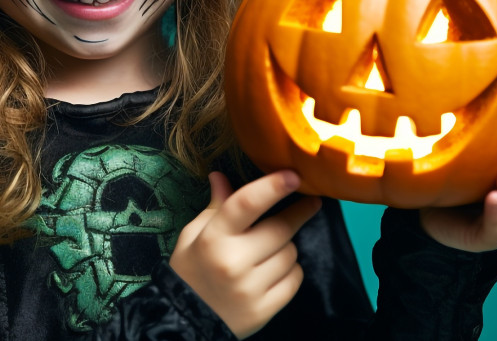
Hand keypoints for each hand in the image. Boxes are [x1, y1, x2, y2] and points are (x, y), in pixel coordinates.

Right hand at [169, 170, 321, 338]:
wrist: (186, 320)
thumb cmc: (191, 270)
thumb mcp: (193, 235)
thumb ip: (216, 207)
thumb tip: (221, 175)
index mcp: (213, 238)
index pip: (246, 204)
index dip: (272, 187)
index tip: (294, 175)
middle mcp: (233, 262)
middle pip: (280, 229)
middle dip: (298, 213)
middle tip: (310, 202)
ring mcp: (250, 288)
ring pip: (290, 254)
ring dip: (287, 246)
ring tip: (271, 249)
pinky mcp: (264, 310)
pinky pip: (294, 279)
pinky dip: (291, 271)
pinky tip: (275, 271)